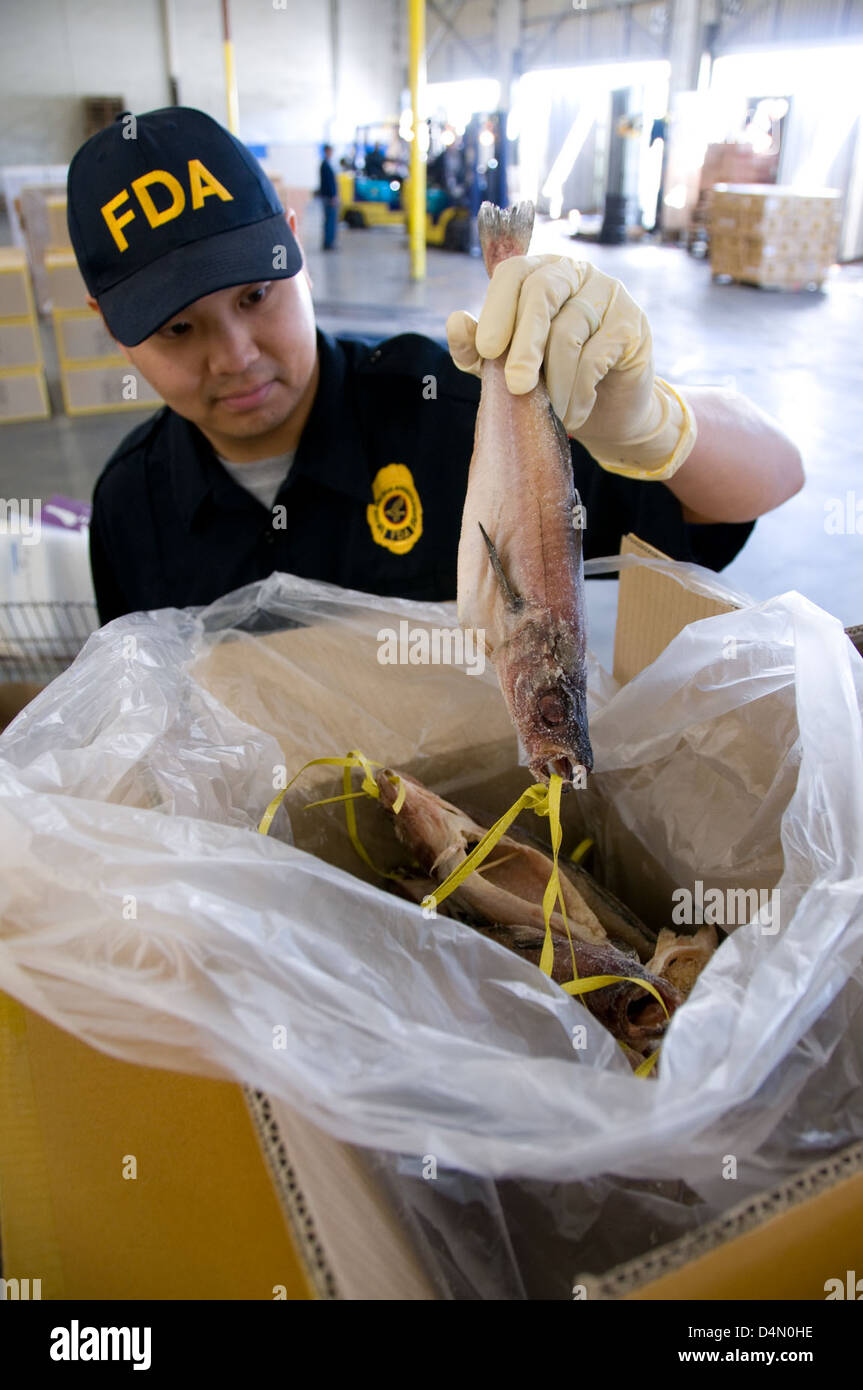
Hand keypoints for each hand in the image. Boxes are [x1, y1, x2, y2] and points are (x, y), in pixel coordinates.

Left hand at [447, 253, 696, 479]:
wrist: (606, 411)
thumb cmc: (551, 381)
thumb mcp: (504, 368)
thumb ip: (478, 348)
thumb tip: (456, 322)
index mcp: (536, 273)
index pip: (512, 273)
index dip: (497, 308)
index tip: (487, 350)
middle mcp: (573, 273)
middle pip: (542, 292)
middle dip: (525, 343)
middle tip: (516, 386)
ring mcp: (606, 293)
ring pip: (570, 330)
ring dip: (556, 381)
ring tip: (550, 413)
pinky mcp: (632, 322)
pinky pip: (598, 354)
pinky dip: (580, 391)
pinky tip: (574, 414)